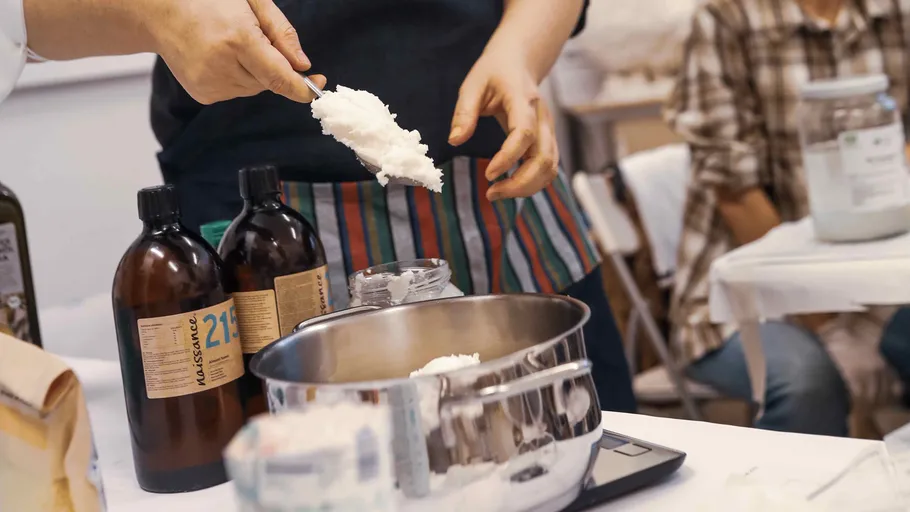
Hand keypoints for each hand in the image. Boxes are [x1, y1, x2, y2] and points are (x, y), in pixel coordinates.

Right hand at [148, 0, 325, 104]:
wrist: (160, 11)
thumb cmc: (209, 0)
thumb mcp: (251, 1)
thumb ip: (281, 32)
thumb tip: (303, 66)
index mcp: (237, 39)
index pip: (278, 77)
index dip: (301, 88)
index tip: (317, 87)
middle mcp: (221, 66)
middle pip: (268, 82)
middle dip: (270, 65)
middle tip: (250, 39)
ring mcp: (209, 83)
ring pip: (253, 88)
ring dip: (253, 71)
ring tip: (229, 45)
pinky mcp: (202, 94)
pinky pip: (235, 92)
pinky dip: (236, 78)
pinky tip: (218, 57)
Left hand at [449, 52, 557, 200]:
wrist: (519, 62)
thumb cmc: (494, 72)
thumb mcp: (472, 85)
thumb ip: (464, 112)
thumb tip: (455, 140)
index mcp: (523, 101)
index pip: (524, 134)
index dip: (508, 158)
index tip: (489, 174)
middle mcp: (542, 118)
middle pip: (544, 159)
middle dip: (520, 183)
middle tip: (491, 194)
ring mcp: (548, 131)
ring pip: (550, 168)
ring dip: (527, 188)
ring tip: (497, 193)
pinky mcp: (547, 140)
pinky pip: (548, 168)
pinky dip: (532, 183)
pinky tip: (509, 186)